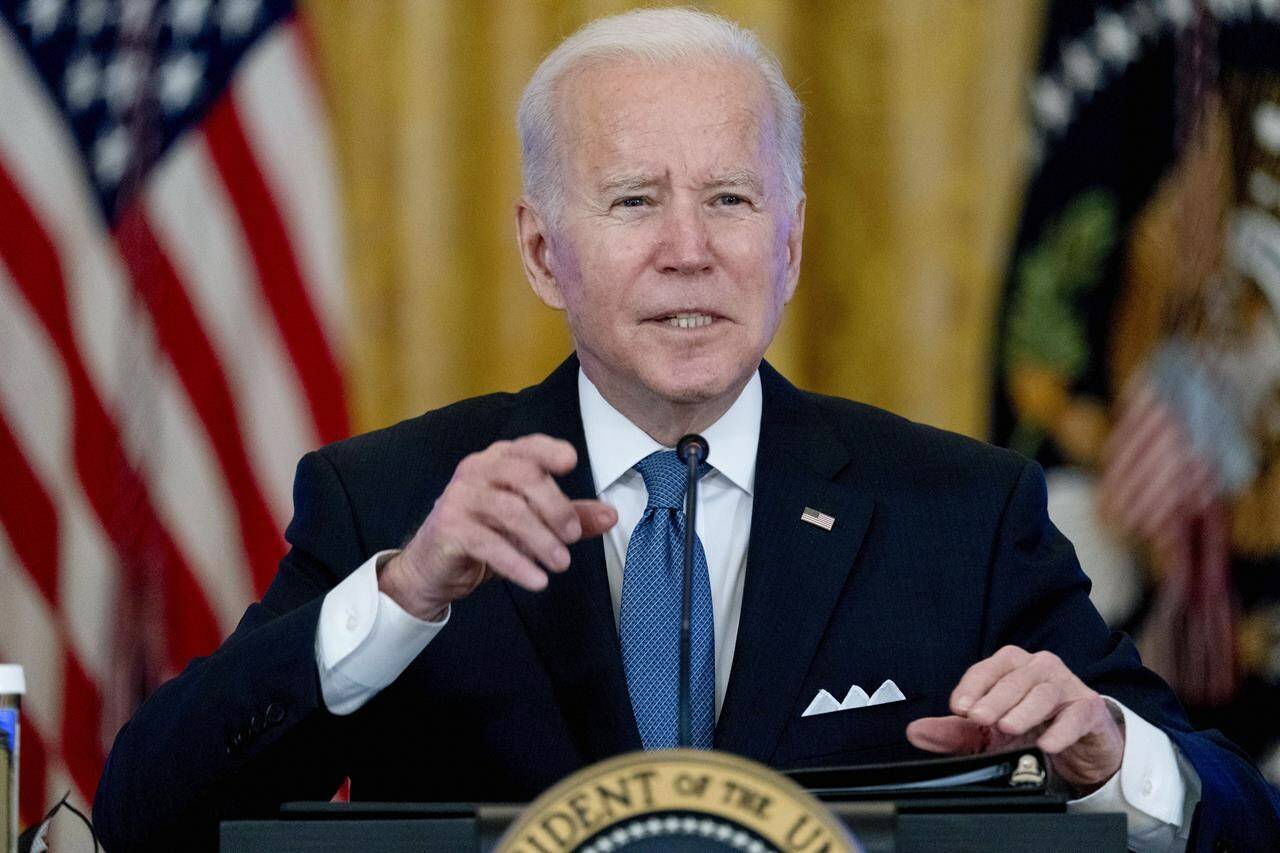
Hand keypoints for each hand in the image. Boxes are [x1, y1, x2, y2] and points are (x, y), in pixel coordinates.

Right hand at [379, 434, 616, 620]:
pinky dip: (517, 563)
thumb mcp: (531, 525)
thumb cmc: (485, 536)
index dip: (550, 450)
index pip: (528, 447)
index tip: (572, 462)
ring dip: (541, 539)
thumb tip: (611, 515)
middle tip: (573, 535)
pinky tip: (537, 580)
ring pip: (509, 510)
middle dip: (556, 506)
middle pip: (525, 476)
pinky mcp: (449, 528)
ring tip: (561, 563)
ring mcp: (459, 497)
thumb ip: (569, 516)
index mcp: (499, 460)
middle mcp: (477, 470)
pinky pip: (488, 543)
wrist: (433, 568)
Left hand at [905, 646, 1124, 793]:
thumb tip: (915, 732)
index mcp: (1010, 667)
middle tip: (979, 718)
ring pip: (1044, 692)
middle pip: (1015, 678)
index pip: (987, 669)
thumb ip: (953, 732)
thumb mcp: (987, 734)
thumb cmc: (1030, 731)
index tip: (958, 708)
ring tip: (1007, 727)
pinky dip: (1061, 730)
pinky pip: (1076, 715)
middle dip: (994, 698)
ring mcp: (1066, 687)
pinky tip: (1046, 745)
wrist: (1079, 749)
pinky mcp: (1089, 710)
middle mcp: (1038, 669)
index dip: (972, 687)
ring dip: (1024, 711)